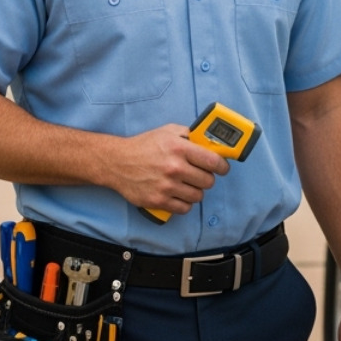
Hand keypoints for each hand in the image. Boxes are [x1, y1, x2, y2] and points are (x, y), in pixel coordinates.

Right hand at [106, 123, 228, 212]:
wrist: (117, 162)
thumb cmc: (143, 146)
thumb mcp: (167, 131)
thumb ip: (189, 134)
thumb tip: (209, 141)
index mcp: (179, 148)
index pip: (213, 161)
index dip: (222, 166)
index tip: (222, 168)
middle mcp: (175, 167)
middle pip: (208, 181)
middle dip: (207, 178)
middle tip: (200, 175)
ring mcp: (167, 186)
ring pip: (198, 196)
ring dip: (195, 191)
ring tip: (187, 185)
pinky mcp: (159, 201)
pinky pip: (184, 208)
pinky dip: (184, 203)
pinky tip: (179, 195)